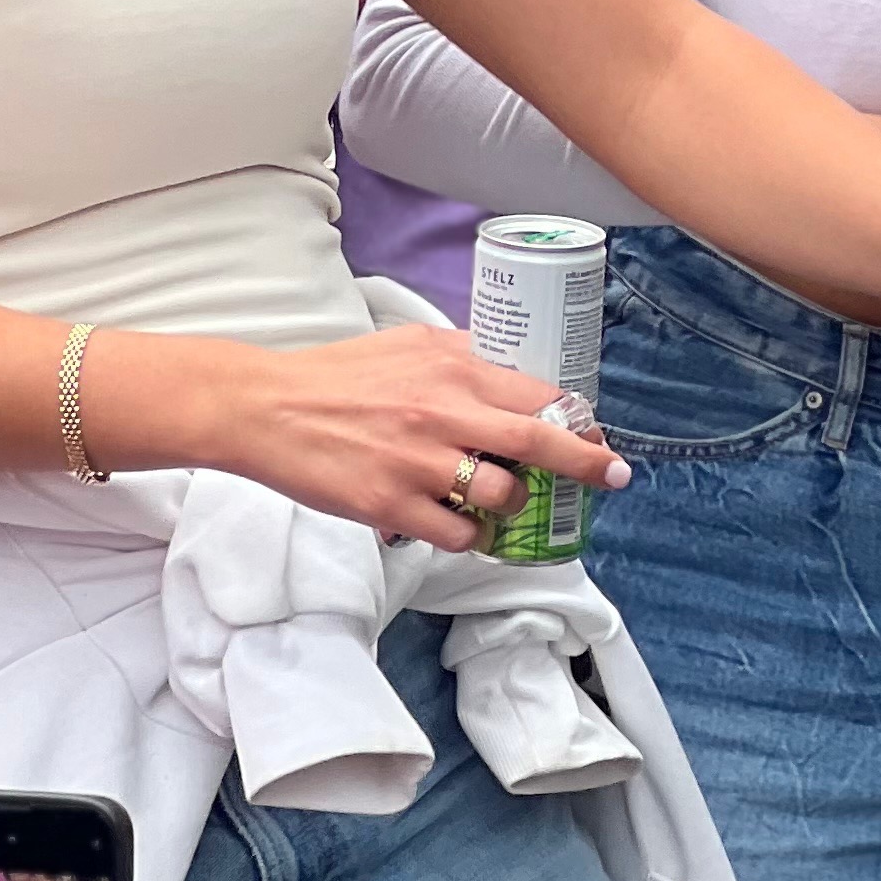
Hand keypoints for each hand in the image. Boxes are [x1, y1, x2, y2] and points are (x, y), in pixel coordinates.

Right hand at [226, 320, 632, 542]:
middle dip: (586, 463)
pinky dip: (469, 536)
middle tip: (613, 476)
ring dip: (513, 507)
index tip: (598, 434)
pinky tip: (459, 526)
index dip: (576, 418)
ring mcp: (420, 461)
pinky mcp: (392, 504)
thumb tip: (511, 370)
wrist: (267, 408)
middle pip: (538, 442)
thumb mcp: (409, 345)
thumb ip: (462, 357)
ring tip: (501, 505)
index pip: (537, 393)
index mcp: (452, 366)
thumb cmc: (337, 376)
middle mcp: (444, 411)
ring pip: (501, 497)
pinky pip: (458, 534)